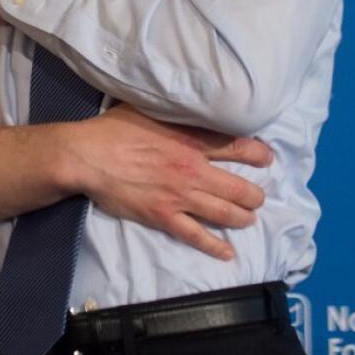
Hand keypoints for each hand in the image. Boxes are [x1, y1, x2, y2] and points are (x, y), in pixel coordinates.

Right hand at [69, 103, 271, 259]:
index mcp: (190, 140)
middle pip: (240, 187)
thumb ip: (174, 111)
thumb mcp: (149, 109)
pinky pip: (196, 236)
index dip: (259, 154)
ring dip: (242, 218)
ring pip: (225, 213)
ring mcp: (180, 196)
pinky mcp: (164, 216)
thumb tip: (188, 102)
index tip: (267, 158)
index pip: (237, 147)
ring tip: (247, 218)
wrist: (87, 156)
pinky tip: (228, 252)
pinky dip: (215, 245)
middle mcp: (192, 169)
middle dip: (255, 195)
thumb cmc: (113, 129)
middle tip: (257, 197)